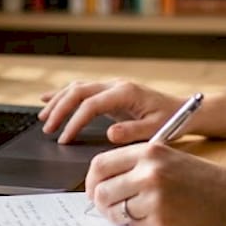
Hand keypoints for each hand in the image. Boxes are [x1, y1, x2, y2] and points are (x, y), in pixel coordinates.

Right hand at [39, 79, 187, 143]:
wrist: (182, 110)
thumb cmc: (171, 121)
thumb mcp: (156, 130)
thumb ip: (133, 132)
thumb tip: (109, 134)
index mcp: (125, 93)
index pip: (91, 105)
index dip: (74, 122)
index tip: (65, 139)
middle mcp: (116, 86)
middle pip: (78, 92)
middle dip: (59, 110)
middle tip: (47, 129)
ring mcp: (112, 87)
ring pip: (77, 88)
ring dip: (58, 101)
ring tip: (42, 118)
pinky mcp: (110, 93)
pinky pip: (82, 90)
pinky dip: (63, 94)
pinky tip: (47, 99)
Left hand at [85, 142, 225, 225]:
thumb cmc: (200, 178)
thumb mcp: (168, 156)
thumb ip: (135, 164)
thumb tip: (98, 182)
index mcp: (148, 152)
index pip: (100, 165)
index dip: (91, 181)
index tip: (94, 189)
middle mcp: (148, 173)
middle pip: (101, 191)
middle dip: (100, 202)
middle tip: (109, 206)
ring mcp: (154, 198)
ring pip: (114, 211)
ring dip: (118, 215)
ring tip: (136, 211)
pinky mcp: (161, 222)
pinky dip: (139, 225)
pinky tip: (156, 218)